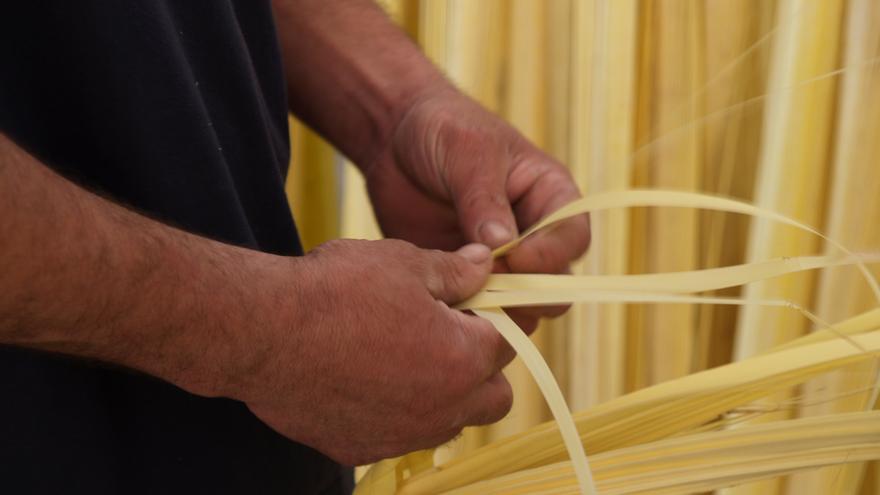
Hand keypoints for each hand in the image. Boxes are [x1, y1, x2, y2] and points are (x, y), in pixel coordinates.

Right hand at [239, 239, 513, 465]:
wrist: (263, 333)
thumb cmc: (336, 292)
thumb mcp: (405, 263)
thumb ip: (456, 270)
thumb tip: (486, 263)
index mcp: (464, 360)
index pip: (509, 341)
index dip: (498, 316)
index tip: (480, 302)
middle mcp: (442, 409)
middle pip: (494, 395)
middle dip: (484, 366)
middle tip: (449, 332)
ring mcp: (401, 435)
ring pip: (450, 421)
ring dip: (445, 393)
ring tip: (408, 355)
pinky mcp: (360, 448)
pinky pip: (400, 435)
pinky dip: (398, 412)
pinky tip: (368, 380)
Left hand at [364, 87, 590, 331]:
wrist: (394, 138)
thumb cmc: (443, 128)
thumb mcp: (467, 151)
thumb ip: (484, 198)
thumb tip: (503, 245)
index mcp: (550, 195)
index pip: (572, 237)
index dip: (551, 255)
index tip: (514, 259)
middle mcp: (533, 233)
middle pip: (554, 283)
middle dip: (527, 292)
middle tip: (485, 285)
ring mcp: (500, 259)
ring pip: (519, 305)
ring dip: (496, 308)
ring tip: (459, 295)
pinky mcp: (466, 276)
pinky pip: (478, 308)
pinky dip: (465, 313)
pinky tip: (439, 303)